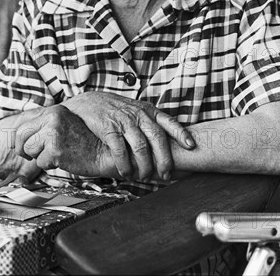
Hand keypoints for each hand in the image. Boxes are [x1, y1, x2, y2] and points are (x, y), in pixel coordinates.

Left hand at [14, 105, 117, 176]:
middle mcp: (53, 118)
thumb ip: (47, 126)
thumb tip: (23, 136)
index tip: (24, 147)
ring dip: (40, 157)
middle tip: (30, 156)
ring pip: (29, 150)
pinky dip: (50, 165)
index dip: (21, 140)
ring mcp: (53, 133)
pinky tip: (64, 159)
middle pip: (21, 136)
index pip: (25, 125)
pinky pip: (41, 163)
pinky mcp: (55, 149)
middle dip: (23, 149)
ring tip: (58, 154)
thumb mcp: (65, 125)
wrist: (105, 152)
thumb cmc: (86, 142)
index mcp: (55, 111)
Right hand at [64, 92, 194, 180]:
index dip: (181, 133)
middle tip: (167, 174)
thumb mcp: (136, 110)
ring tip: (145, 177)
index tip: (191, 146)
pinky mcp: (108, 128)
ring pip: (140, 146)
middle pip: (157, 137)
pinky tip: (126, 173)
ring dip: (145, 165)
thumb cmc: (115, 110)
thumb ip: (150, 122)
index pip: (168, 121)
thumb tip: (170, 143)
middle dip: (164, 159)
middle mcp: (138, 115)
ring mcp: (123, 121)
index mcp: (147, 110)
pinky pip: (120, 149)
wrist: (88, 102)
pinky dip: (125, 164)